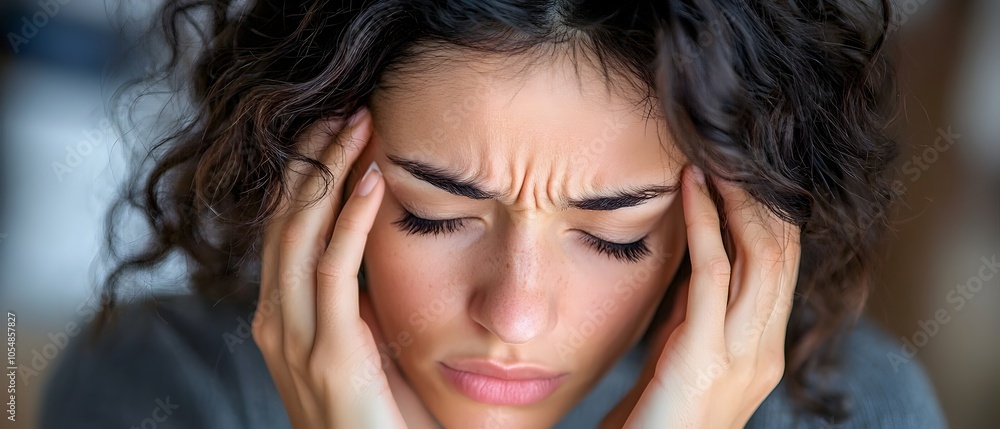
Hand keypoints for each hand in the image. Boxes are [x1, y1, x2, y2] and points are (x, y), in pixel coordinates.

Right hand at [251, 109, 435, 427]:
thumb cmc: (381, 414)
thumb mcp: (363, 344)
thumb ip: (358, 299)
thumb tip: (376, 243)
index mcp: (279, 318)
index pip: (284, 229)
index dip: (306, 175)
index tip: (336, 131)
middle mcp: (275, 322)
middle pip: (285, 220)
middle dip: (312, 160)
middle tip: (345, 110)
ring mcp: (293, 338)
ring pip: (300, 233)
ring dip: (329, 172)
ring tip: (357, 125)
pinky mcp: (326, 352)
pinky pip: (333, 269)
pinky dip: (350, 217)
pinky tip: (371, 179)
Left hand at [602, 165, 800, 428]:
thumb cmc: (655, 417)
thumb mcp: (685, 355)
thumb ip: (698, 313)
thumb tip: (698, 259)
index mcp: (762, 349)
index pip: (783, 267)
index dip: (770, 214)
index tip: (744, 171)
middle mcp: (763, 350)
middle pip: (783, 254)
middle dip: (762, 198)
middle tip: (734, 149)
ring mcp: (743, 356)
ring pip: (762, 257)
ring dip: (739, 200)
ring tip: (716, 157)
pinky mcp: (706, 357)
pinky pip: (713, 273)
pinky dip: (704, 223)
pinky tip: (690, 188)